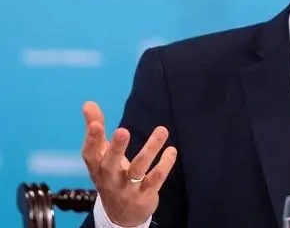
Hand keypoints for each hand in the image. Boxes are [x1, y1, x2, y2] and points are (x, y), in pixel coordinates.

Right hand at [81, 101, 176, 226]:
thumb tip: (88, 103)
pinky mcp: (145, 195)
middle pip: (111, 164)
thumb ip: (96, 129)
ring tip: (162, 130)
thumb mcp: (101, 156)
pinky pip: (156, 179)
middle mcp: (110, 179)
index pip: (90, 154)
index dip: (91, 140)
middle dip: (116, 148)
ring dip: (151, 149)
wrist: (121, 215)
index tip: (95, 124)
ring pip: (139, 169)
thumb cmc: (110, 176)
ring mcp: (127, 189)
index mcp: (97, 167)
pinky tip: (172, 150)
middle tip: (122, 130)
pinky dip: (165, 164)